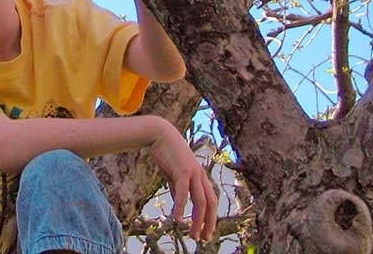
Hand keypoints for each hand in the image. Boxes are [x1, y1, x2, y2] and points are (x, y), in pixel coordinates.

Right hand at [149, 119, 217, 242]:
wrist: (160, 134)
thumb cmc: (168, 153)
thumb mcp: (175, 174)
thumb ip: (178, 188)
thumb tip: (179, 204)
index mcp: (200, 176)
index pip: (211, 201)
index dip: (210, 218)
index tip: (206, 233)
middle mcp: (200, 175)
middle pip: (211, 203)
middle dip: (209, 223)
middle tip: (203, 239)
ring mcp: (193, 173)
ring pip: (200, 201)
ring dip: (197, 220)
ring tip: (192, 234)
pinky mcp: (182, 171)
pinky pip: (184, 193)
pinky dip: (182, 207)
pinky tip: (178, 219)